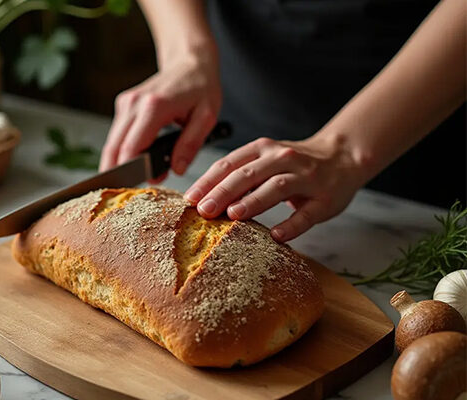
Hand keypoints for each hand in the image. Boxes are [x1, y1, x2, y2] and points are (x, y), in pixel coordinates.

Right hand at [100, 51, 220, 176]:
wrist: (189, 62)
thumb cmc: (201, 88)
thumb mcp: (206, 117)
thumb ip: (190, 144)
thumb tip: (176, 169)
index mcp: (154, 106)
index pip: (132, 146)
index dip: (133, 171)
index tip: (139, 187)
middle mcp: (134, 103)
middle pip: (115, 147)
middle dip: (118, 173)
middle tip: (127, 193)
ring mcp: (126, 103)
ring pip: (112, 142)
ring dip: (118, 163)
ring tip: (131, 181)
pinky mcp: (124, 105)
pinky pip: (118, 135)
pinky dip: (122, 151)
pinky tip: (133, 163)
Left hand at [184, 135, 367, 241]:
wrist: (343, 156)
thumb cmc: (294, 163)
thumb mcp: (266, 159)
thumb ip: (240, 174)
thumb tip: (203, 198)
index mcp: (263, 149)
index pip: (230, 163)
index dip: (208, 181)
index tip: (190, 199)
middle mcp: (283, 159)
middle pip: (249, 174)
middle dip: (224, 192)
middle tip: (204, 210)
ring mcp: (306, 177)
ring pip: (276, 187)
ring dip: (253, 201)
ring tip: (233, 215)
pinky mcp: (324, 198)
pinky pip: (307, 213)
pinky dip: (292, 224)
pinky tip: (276, 235)